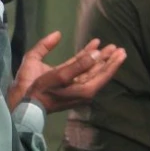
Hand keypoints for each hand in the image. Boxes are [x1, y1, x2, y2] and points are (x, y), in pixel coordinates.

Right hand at [7, 31, 125, 113]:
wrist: (27, 104)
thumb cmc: (43, 90)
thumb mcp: (61, 76)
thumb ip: (79, 64)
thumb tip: (96, 53)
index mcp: (85, 88)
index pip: (103, 74)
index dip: (113, 63)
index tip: (121, 52)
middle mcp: (83, 88)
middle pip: (99, 71)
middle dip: (108, 59)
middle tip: (117, 47)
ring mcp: (75, 85)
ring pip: (90, 69)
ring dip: (98, 57)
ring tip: (107, 46)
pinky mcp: (66, 82)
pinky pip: (80, 68)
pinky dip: (85, 57)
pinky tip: (90, 47)